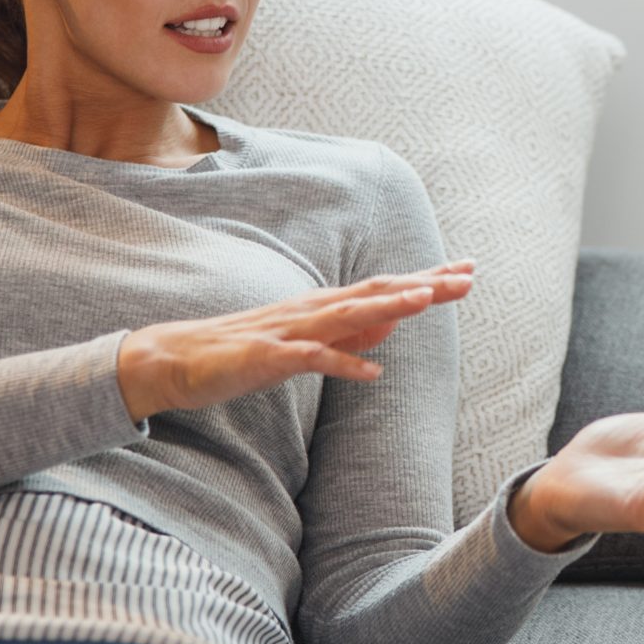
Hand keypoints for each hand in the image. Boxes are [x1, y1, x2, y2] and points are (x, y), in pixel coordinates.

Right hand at [117, 261, 475, 420]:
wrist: (175, 361)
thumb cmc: (243, 353)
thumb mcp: (307, 343)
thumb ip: (349, 334)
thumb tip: (391, 326)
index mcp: (322, 307)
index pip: (383, 288)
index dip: (426, 280)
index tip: (467, 271)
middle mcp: (310, 310)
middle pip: (375, 292)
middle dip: (422, 285)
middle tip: (468, 276)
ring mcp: (288, 331)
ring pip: (347, 315)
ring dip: (388, 307)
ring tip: (428, 300)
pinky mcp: (266, 357)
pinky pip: (309, 360)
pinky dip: (341, 363)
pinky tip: (371, 372)